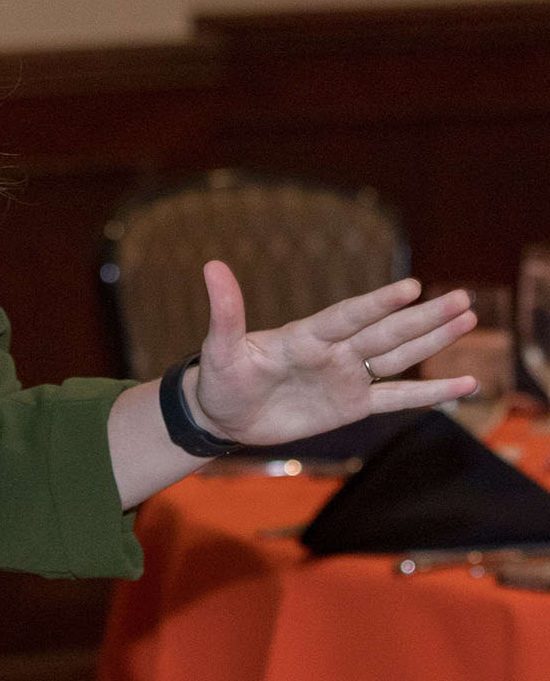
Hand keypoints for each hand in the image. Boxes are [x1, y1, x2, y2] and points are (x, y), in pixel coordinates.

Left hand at [189, 262, 478, 447]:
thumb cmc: (218, 378)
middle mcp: (333, 351)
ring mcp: (346, 377)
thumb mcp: (219, 348)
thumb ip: (225, 311)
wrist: (223, 414)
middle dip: (424, 317)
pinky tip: (466, 384)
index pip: (348, 316)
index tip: (411, 288)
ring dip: (433, 340)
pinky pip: (398, 398)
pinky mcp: (352, 406)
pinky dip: (430, 393)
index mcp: (305, 336)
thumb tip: (212, 265)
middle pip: (385, 332)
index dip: (378, 303)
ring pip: (398, 356)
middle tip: (464, 297)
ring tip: (468, 319)